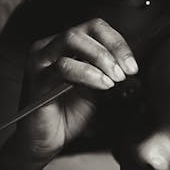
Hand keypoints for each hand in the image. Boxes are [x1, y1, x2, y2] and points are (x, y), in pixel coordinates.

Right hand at [16, 18, 138, 159]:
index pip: (94, 28)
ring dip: (101, 58)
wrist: (46, 141)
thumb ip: (110, 73)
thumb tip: (133, 68)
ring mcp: (40, 61)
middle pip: (84, 31)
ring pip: (72, 40)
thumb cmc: (70, 114)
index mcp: (65, 46)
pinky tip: (102, 85)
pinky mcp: (36, 79)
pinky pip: (63, 66)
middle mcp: (49, 47)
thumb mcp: (97, 89)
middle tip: (126, 72)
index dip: (117, 43)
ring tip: (115, 79)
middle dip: (111, 50)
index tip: (132, 65)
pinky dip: (88, 73)